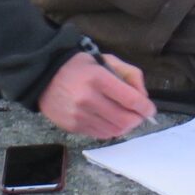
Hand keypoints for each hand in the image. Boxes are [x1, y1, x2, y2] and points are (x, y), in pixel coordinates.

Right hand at [36, 50, 154, 138]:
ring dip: (125, 126)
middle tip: (139, 114)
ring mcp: (79, 115)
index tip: (150, 110)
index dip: (145, 108)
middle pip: (124, 120)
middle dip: (137, 119)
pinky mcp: (73, 126)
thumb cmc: (79, 66)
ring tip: (125, 117)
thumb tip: (143, 97)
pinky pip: (100, 135)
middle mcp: (88, 99)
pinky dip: (111, 130)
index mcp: (98, 78)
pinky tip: (109, 120)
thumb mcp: (106, 60)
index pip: (130, 99)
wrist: (44, 76)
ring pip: (114, 131)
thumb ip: (130, 74)